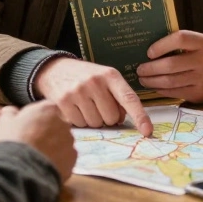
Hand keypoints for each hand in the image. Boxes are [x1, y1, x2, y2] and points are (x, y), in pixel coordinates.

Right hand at [0, 100, 77, 182]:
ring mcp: (70, 141)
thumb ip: (10, 112)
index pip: (46, 109)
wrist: (21, 171)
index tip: (27, 128)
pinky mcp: (73, 159)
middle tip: (33, 143)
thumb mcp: (4, 122)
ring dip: (54, 147)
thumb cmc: (12, 142)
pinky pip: (66, 158)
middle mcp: (64, 122)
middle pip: (57, 125)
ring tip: (38, 158)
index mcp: (48, 108)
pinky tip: (45, 166)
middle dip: (47, 132)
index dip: (36, 119)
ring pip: (63, 142)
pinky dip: (58, 161)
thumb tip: (12, 110)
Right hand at [33, 57, 153, 135]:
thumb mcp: (105, 79)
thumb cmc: (86, 77)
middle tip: (98, 105)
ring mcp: (79, 91)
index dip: (140, 116)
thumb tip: (122, 119)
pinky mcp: (64, 101)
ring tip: (85, 105)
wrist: (55, 69)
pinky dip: (79, 120)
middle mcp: (95, 82)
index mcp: (111, 75)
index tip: (148, 132)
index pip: (129, 99)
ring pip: (96, 123)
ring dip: (93, 119)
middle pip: (112, 117)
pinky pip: (80, 124)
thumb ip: (117, 97)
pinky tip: (74, 107)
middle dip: (107, 117)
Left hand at [136, 30, 202, 102]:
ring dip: (152, 81)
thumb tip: (145, 48)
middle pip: (171, 65)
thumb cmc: (197, 55)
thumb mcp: (193, 44)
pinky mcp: (199, 94)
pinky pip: (175, 93)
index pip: (180, 39)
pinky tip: (154, 87)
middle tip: (139, 70)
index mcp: (201, 42)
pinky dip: (161, 90)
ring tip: (143, 79)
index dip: (162, 45)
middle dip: (151, 68)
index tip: (149, 52)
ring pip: (171, 81)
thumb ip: (175, 43)